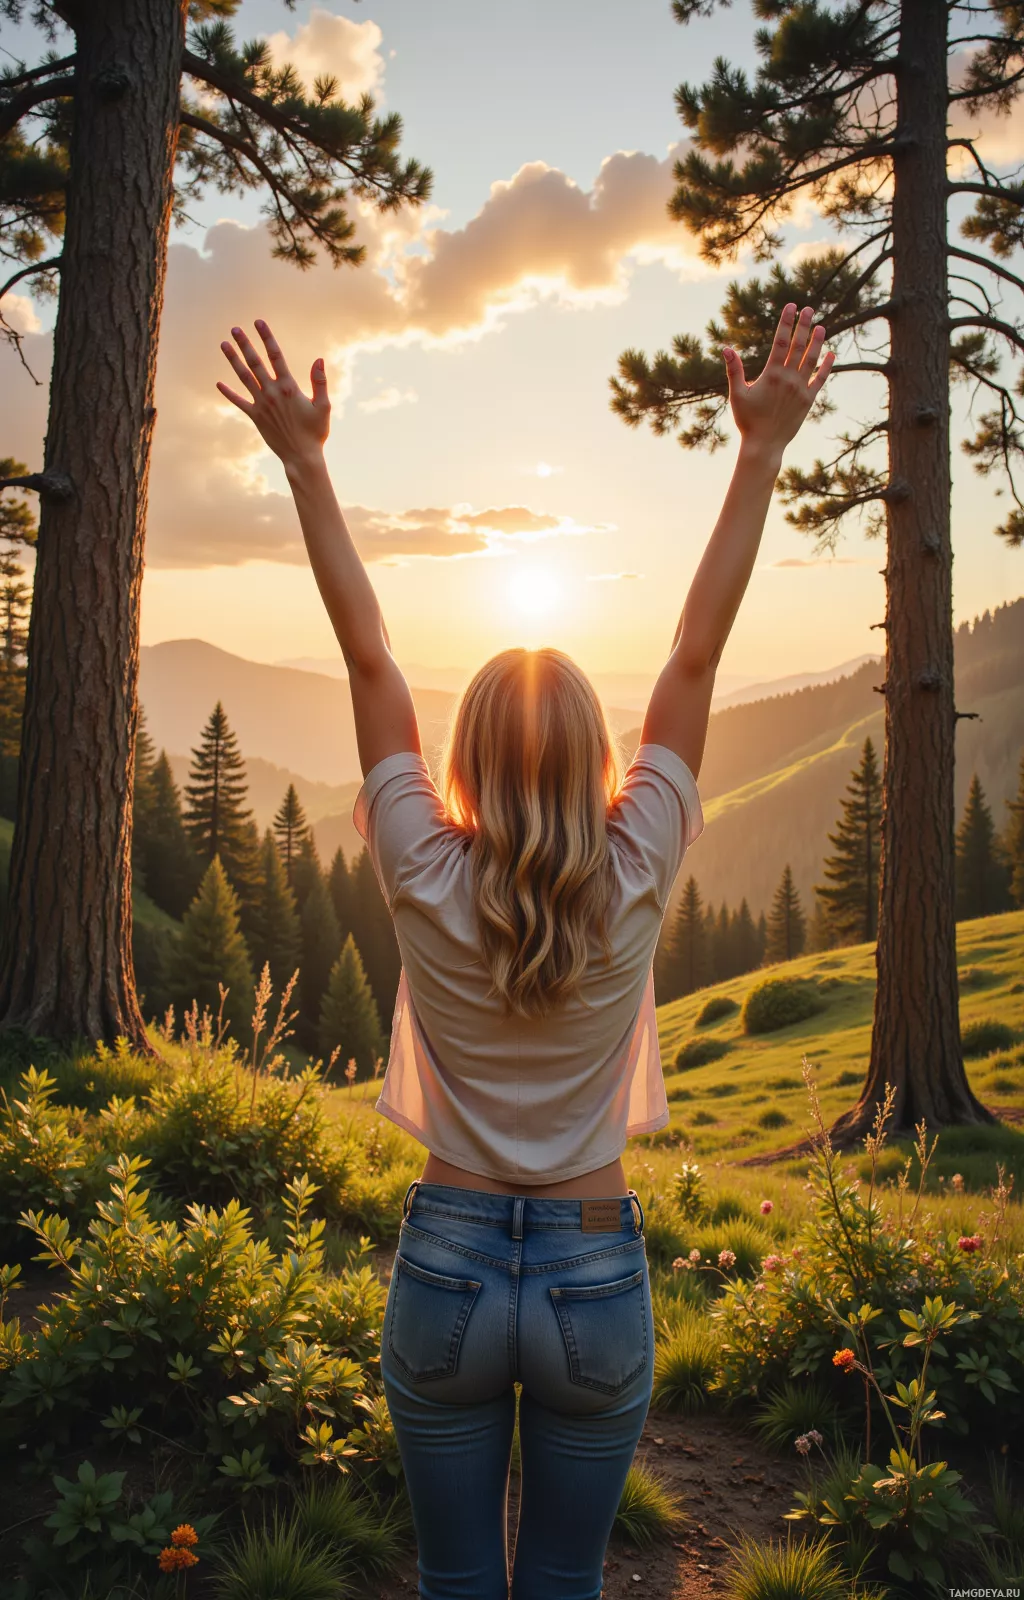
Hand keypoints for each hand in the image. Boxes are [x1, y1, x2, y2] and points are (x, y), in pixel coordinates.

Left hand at [217, 319, 329, 470]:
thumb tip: (319, 359)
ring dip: (233, 360)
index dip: (266, 338)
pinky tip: (219, 384)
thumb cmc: (315, 432)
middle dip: (245, 344)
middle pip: (255, 362)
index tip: (258, 322)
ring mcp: (261, 404)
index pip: (276, 356)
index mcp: (288, 387)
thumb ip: (320, 382)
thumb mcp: (323, 406)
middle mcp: (271, 393)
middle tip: (235, 329)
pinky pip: (239, 402)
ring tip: (224, 344)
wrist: (301, 457)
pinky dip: (229, 393)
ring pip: (244, 377)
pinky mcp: (255, 417)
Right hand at [723, 303, 833, 458]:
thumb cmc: (748, 420)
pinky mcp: (808, 400)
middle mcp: (788, 378)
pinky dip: (826, 366)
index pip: (781, 341)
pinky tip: (830, 354)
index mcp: (771, 374)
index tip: (791, 306)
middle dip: (804, 325)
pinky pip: (820, 379)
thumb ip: (734, 370)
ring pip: (812, 359)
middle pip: (799, 345)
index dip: (787, 322)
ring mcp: (801, 389)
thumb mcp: (737, 394)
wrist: (764, 445)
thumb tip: (726, 349)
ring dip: (817, 342)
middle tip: (809, 309)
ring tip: (821, 327)